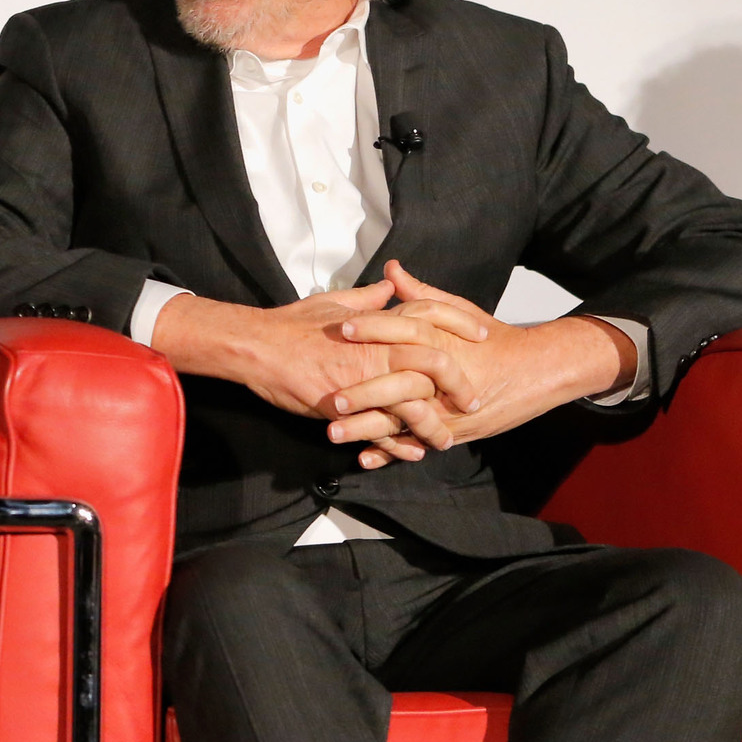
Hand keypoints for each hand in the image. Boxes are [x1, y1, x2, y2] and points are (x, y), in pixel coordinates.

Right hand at [150, 279, 480, 450]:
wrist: (259, 347)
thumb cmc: (292, 324)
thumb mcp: (334, 302)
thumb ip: (368, 297)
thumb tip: (390, 286)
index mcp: (377, 321)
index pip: (432, 315)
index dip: (461, 322)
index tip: (482, 333)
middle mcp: (377, 348)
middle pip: (435, 363)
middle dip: (459, 384)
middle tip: (473, 399)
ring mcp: (363, 379)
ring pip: (413, 403)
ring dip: (434, 425)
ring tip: (447, 440)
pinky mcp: (346, 406)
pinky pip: (381, 430)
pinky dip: (399, 446)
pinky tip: (411, 454)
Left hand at [325, 261, 637, 466]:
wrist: (538, 369)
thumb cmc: (494, 339)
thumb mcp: (458, 311)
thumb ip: (420, 293)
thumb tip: (391, 270)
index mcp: (440, 342)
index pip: (402, 331)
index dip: (371, 328)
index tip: (340, 328)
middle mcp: (442, 378)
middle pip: (397, 385)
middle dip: (362, 392)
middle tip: (329, 397)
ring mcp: (446, 408)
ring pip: (402, 421)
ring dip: (366, 429)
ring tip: (333, 432)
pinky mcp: (452, 430)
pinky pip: (417, 442)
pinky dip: (391, 453)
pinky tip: (363, 458)